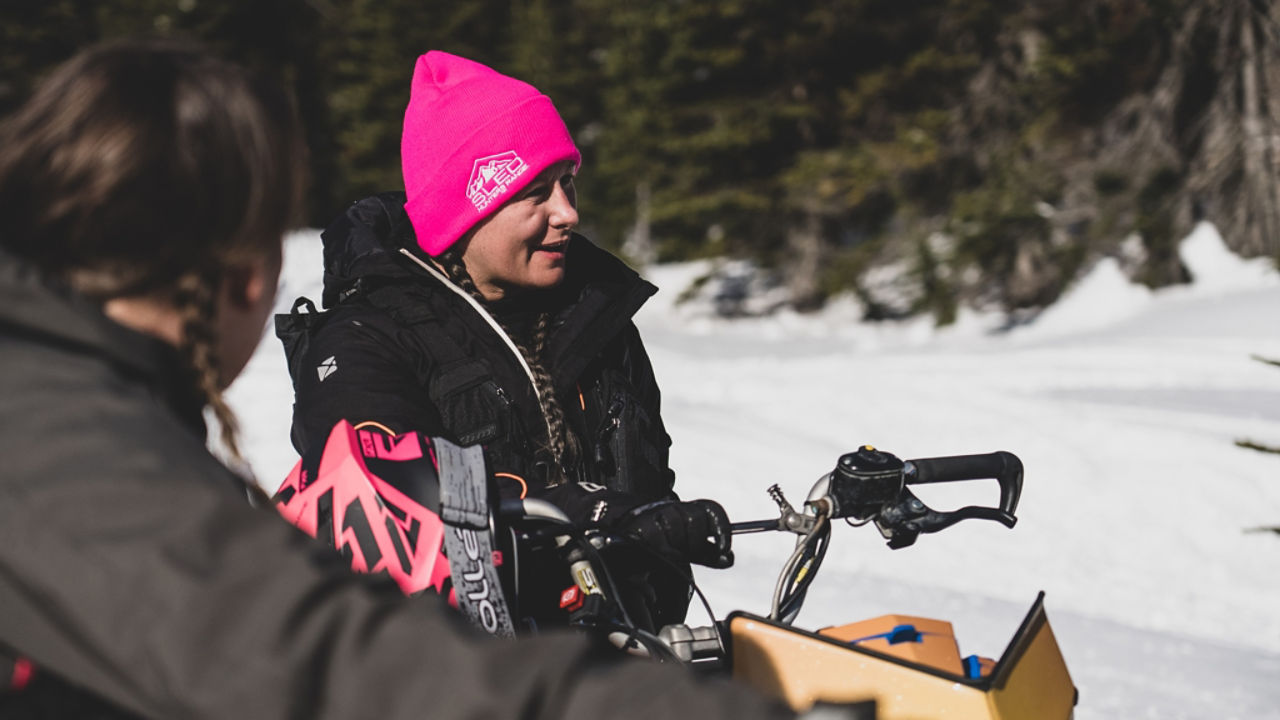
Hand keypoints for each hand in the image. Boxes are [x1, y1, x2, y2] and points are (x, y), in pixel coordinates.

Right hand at [619, 499, 733, 568]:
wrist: (619, 538)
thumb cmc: (656, 543)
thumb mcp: (685, 547)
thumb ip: (706, 552)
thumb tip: (728, 559)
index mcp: (685, 510)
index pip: (711, 511)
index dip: (721, 529)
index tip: (724, 548)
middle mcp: (671, 508)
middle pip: (695, 520)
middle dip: (695, 542)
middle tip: (686, 551)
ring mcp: (654, 516)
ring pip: (677, 527)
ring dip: (677, 546)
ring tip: (670, 554)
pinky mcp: (639, 528)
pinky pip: (659, 540)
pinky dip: (664, 551)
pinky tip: (661, 555)